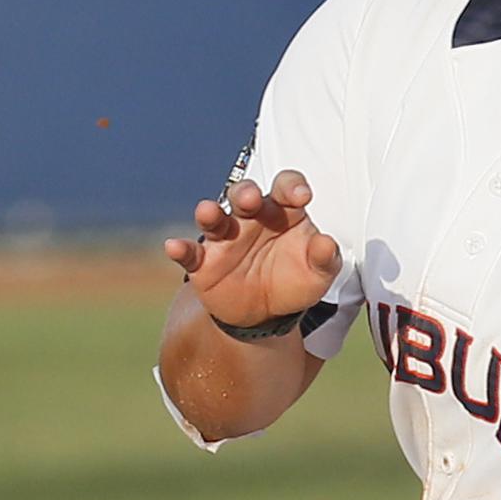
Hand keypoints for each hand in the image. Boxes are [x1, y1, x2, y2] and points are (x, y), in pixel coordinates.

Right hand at [163, 173, 340, 329]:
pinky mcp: (204, 262)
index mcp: (283, 211)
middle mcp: (251, 217)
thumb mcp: (318, 273)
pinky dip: (180, 248)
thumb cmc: (295, 281)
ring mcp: (225, 237)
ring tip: (207, 212)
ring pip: (214, 217)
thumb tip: (327, 244)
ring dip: (209, 213)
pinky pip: (190, 252)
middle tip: (250, 200)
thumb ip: (325, 257)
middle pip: (245, 194)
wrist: (267, 313)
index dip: (292, 186)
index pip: (285, 187)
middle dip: (246, 193)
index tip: (301, 196)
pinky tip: (173, 247)